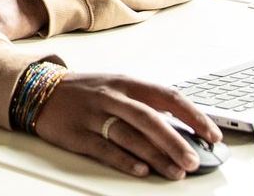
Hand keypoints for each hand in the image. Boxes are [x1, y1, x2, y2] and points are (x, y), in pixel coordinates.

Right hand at [34, 73, 221, 179]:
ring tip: (176, 171)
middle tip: (196, 159)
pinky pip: (105, 149)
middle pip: (150, 117)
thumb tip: (180, 127)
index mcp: (128, 82)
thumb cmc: (88, 90)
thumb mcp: (118, 86)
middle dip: (176, 140)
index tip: (211, 132)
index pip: (167, 96)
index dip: (192, 114)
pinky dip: (125, 160)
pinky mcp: (78, 134)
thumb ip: (145, 104)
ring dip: (157, 155)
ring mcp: (95, 114)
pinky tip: (142, 170)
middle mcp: (114, 95)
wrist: (42, 89)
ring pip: (131, 135)